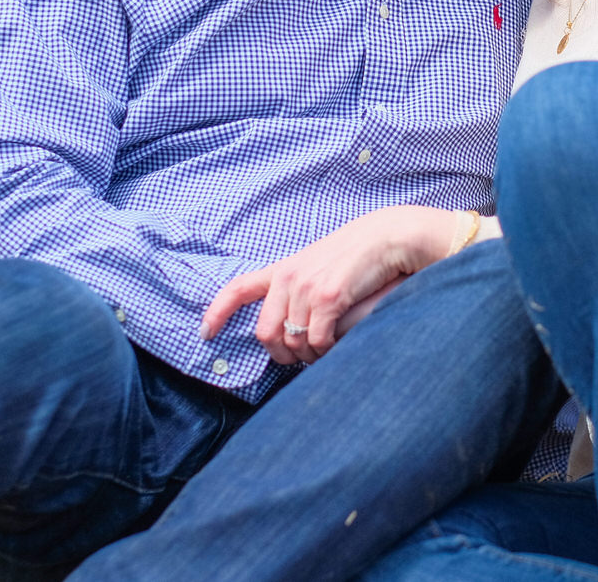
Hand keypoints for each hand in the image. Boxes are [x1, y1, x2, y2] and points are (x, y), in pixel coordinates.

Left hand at [200, 205, 454, 364]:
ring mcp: (306, 286)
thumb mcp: (323, 267)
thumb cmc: (364, 256)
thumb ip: (303, 291)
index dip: (217, 312)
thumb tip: (294, 330)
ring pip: (292, 342)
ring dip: (309, 357)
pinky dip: (326, 351)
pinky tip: (338, 345)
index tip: (205, 334)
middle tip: (301, 361)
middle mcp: (289, 277)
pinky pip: (316, 341)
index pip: (239, 289)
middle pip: (265, 333)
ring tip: (327, 353)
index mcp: (285, 269)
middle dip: (281, 355)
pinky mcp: (327, 297)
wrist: (392, 237)